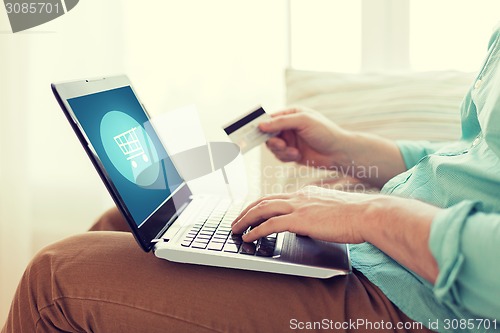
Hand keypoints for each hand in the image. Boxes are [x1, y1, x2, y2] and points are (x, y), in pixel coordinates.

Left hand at [231, 186, 371, 242]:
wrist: (367, 213)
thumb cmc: (355, 215)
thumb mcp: (330, 211)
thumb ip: (315, 214)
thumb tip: (306, 225)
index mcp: (305, 193)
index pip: (275, 198)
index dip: (259, 206)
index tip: (250, 213)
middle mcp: (299, 197)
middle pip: (263, 201)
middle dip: (246, 211)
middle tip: (235, 221)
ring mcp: (299, 206)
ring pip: (262, 209)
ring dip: (245, 220)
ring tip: (236, 229)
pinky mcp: (300, 219)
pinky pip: (270, 224)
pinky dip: (256, 230)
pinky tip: (249, 237)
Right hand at [260, 107, 350, 168]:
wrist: (338, 152)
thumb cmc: (324, 132)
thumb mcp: (303, 121)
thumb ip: (281, 122)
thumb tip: (261, 125)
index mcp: (291, 114)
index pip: (270, 117)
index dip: (260, 124)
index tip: (253, 130)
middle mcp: (289, 126)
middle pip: (268, 133)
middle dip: (272, 140)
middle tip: (279, 144)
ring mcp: (290, 140)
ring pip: (273, 146)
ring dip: (281, 150)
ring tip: (293, 152)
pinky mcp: (292, 153)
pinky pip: (279, 156)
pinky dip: (286, 157)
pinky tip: (297, 156)